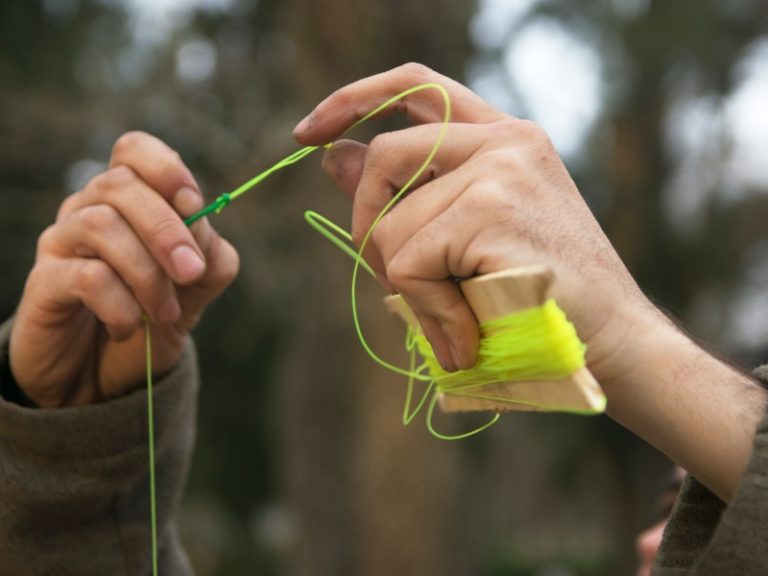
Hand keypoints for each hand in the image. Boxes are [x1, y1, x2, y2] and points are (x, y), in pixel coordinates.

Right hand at [10, 132, 238, 407]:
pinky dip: (120, 304)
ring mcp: (62, 243)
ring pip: (101, 225)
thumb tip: (206, 236)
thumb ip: (212, 259)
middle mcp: (89, 209)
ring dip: (146, 274)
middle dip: (167, 229)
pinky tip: (128, 327)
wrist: (105, 377)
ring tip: (165, 314)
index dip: (165, 168)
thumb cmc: (151, 319)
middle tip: (191, 273)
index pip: (133, 150)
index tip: (194, 204)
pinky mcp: (44, 283)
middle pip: (120, 184)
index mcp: (129, 200)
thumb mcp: (196, 290)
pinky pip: (85, 275)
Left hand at [294, 63, 653, 383]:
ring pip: (390, 227)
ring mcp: (501, 168)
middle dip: (368, 226)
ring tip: (457, 326)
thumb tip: (332, 155)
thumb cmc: (538, 298)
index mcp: (503, 138)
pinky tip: (466, 337)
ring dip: (410, 292)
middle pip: (385, 156)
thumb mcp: (464, 239)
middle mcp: (505, 140)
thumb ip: (403, 194)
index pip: (415, 85)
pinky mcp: (493, 209)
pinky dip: (427, 313)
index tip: (308, 133)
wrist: (613, 344)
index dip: (355, 99)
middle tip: (398, 282)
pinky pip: (409, 263)